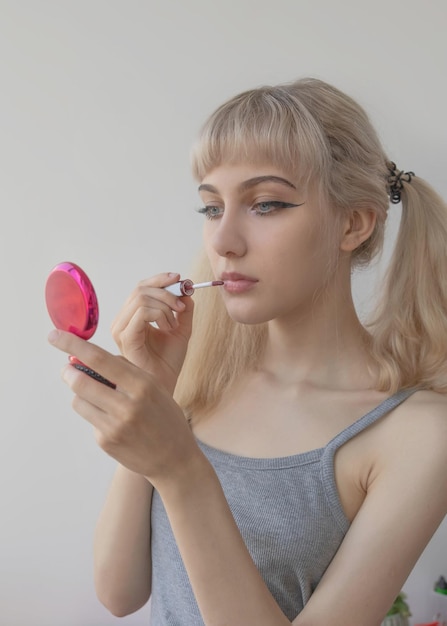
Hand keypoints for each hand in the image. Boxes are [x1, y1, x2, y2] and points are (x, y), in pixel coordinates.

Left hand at [48, 329, 198, 484]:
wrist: (174, 458)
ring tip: (97, 396)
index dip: (74, 345)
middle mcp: (127, 405)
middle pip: (81, 381)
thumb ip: (125, 371)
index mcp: (142, 385)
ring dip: (80, 394)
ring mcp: (114, 426)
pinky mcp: (106, 442)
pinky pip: (89, 419)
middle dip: (68, 372)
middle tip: (66, 368)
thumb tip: (87, 357)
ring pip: (79, 401)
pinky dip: (95, 414)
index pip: (100, 359)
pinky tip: (113, 420)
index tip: (55, 336)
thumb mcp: (154, 386)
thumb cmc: (164, 416)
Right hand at [110, 273, 193, 392]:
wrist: (166, 383)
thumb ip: (183, 309)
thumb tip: (186, 289)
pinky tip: (168, 328)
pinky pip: (141, 313)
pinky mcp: (126, 338)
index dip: (160, 279)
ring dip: (165, 305)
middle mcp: (123, 321)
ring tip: (175, 323)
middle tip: (181, 306)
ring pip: (141, 298)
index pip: (141, 287)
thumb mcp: (181, 329)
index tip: (180, 278)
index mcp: (132, 316)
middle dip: (166, 292)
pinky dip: (160, 314)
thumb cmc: (168, 361)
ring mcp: (121, 329)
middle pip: (141, 289)